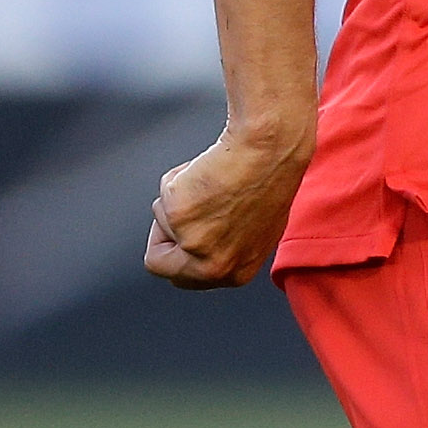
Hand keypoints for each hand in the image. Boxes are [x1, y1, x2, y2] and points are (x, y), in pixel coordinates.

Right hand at [146, 114, 311, 288]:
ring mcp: (194, 244)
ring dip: (178, 198)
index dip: (182, 249)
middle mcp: (214, 268)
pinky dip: (177, 179)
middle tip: (189, 206)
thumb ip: (224, 246)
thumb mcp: (254, 230)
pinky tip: (206, 172)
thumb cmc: (269, 180)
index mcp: (235, 275)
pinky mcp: (178, 216)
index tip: (191, 228)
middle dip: (164, 233)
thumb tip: (203, 241)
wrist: (268, 150)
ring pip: (161, 220)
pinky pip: (162, 196)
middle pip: (159, 262)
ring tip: (211, 184)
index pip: (183, 277)